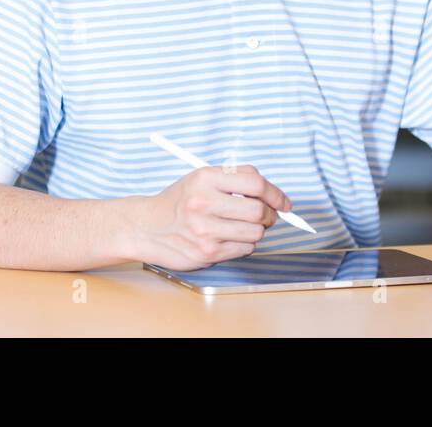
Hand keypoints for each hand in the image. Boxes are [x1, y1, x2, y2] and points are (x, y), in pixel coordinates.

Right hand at [128, 165, 291, 270]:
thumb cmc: (180, 201)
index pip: (255, 183)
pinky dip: (244, 245)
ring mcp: (205, 230)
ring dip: (256, 231)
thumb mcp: (202, 178)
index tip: (284, 202)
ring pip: (255, 233)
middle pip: (258, 210)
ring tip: (242, 227)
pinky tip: (229, 238)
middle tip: (266, 216)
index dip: (276, 193)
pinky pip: (244, 249)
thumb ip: (236, 179)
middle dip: (269, 215)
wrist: (147, 227)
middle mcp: (204, 203)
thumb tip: (274, 194)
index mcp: (205, 178)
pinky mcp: (206, 252)